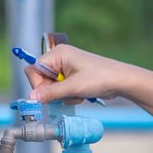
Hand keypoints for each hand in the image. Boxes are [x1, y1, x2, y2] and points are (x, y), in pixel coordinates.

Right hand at [25, 44, 152, 120]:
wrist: (121, 81)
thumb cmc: (100, 78)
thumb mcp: (73, 87)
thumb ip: (50, 93)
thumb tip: (31, 98)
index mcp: (58, 54)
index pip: (33, 69)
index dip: (37, 84)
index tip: (45, 96)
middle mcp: (60, 58)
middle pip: (41, 79)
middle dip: (53, 91)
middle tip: (67, 95)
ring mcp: (66, 67)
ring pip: (51, 87)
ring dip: (62, 95)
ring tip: (78, 94)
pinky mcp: (73, 76)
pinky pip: (61, 89)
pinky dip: (69, 95)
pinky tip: (81, 94)